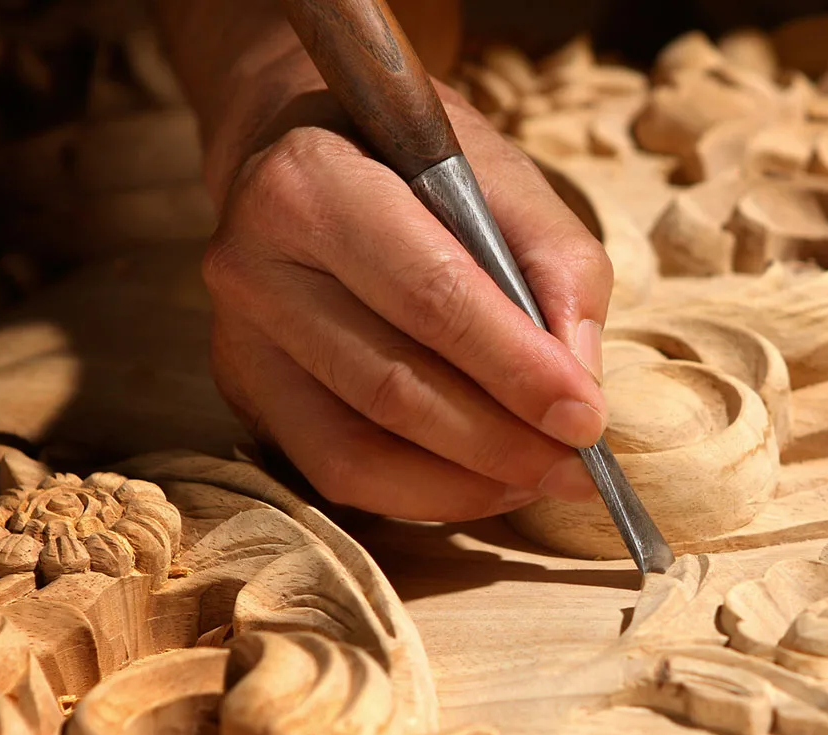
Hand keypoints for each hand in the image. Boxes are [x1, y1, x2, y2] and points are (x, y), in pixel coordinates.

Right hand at [200, 69, 611, 521]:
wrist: (309, 146)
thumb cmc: (415, 167)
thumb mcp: (503, 179)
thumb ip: (558, 267)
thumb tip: (580, 381)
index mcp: (313, 182)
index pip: (429, 295)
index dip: (516, 368)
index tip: (587, 417)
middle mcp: (254, 263)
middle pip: (392, 386)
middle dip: (501, 441)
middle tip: (578, 468)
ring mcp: (240, 338)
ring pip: (359, 449)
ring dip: (467, 480)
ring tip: (542, 476)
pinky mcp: (247, 393)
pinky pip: (336, 473)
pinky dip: (424, 494)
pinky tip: (484, 481)